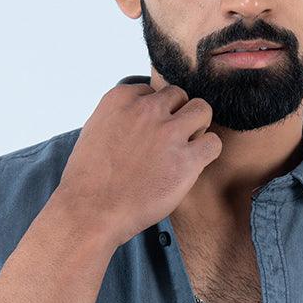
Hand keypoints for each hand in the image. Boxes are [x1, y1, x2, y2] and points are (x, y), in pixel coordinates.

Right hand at [55, 79, 222, 249]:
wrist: (91, 211)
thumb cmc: (89, 180)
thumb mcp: (94, 131)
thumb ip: (119, 117)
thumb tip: (136, 117)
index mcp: (121, 98)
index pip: (152, 91)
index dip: (154, 113)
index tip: (149, 133)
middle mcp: (147, 110)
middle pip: (179, 96)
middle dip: (177, 115)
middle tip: (170, 140)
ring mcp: (168, 133)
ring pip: (202, 110)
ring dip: (198, 127)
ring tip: (186, 148)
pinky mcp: (186, 159)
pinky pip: (213, 143)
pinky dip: (208, 152)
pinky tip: (193, 165)